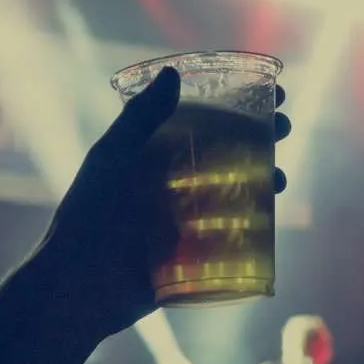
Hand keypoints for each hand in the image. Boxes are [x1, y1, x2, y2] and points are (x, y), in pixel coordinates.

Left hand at [0, 68, 290, 363]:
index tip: (270, 91)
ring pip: (234, 194)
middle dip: (260, 139)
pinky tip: (270, 219)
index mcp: (151, 155)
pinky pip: (230, 237)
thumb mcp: (111, 160)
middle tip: (285, 128)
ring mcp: (184, 220)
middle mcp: (170, 184)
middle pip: (226, 154)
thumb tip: (173, 73)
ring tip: (279, 179)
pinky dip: (254, 227)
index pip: (203, 119)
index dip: (237, 104)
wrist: (78, 290)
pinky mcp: (193, 256)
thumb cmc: (86, 219)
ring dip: (263, 182)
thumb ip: (140, 119)